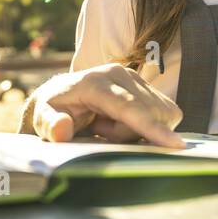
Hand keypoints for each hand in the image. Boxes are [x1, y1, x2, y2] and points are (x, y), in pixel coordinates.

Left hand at [26, 63, 184, 148]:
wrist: (63, 94)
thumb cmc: (53, 110)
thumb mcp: (42, 120)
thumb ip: (48, 124)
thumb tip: (61, 129)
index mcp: (95, 82)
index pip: (129, 107)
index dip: (152, 127)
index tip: (176, 145)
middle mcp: (119, 73)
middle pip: (146, 116)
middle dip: (127, 135)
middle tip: (98, 130)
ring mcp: (135, 77)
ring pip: (158, 116)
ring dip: (137, 130)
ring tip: (107, 125)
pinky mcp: (146, 85)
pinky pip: (163, 115)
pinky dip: (146, 125)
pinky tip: (122, 122)